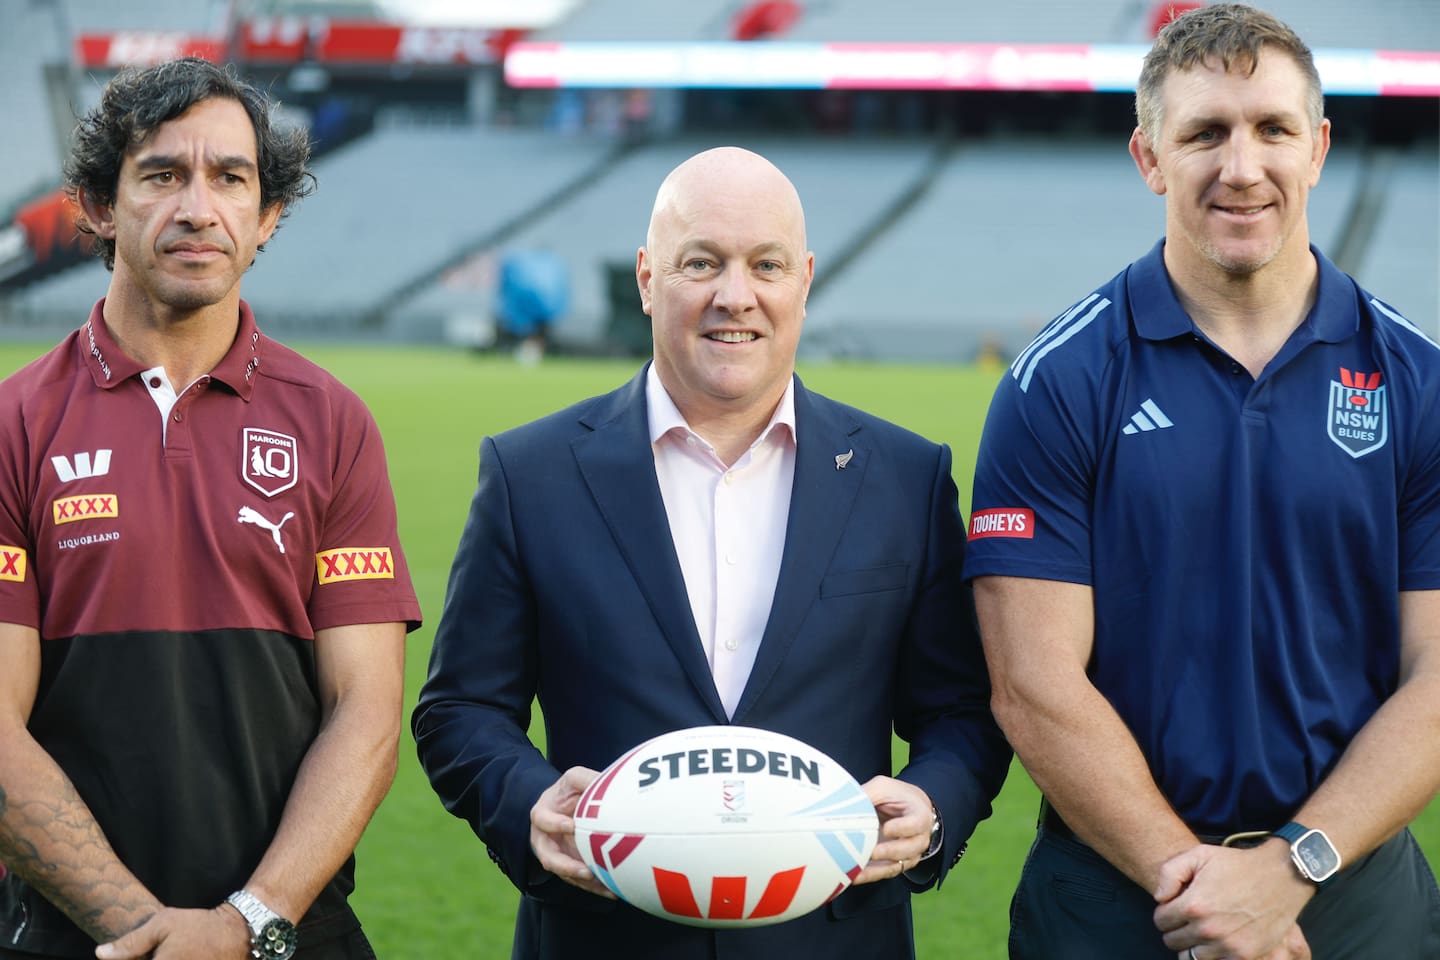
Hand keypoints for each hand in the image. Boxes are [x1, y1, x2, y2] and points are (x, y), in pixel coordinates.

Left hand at [95, 904, 249, 959]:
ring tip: (167, 951)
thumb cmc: (199, 926)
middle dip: (146, 959)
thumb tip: (101, 953)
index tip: (136, 955)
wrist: (237, 933)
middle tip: (158, 950)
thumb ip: (131, 942)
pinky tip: (178, 955)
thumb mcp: (164, 924)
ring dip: (161, 959)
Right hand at [529, 766, 613, 898]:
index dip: (554, 823)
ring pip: (565, 874)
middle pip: (549, 857)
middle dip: (567, 866)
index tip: (571, 825)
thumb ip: (585, 780)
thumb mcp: (574, 779)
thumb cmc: (568, 791)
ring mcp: (556, 855)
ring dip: (584, 882)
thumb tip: (608, 783)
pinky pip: (579, 881)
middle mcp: (545, 839)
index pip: (542, 819)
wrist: (563, 807)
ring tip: (605, 887)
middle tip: (586, 871)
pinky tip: (612, 891)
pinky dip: (594, 887)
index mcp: (542, 814)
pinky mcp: (568, 867)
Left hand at [851, 775, 934, 884]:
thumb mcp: (884, 788)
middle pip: (909, 849)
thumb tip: (842, 802)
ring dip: (876, 870)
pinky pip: (884, 873)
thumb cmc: (896, 796)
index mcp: (919, 816)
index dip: (902, 828)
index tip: (887, 828)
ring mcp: (909, 854)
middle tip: (872, 852)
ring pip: (897, 866)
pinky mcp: (896, 864)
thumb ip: (868, 794)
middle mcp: (918, 839)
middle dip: (890, 852)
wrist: (909, 808)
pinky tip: (854, 876)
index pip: (915, 824)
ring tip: (857, 871)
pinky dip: (870, 875)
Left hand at [1153, 841, 1314, 959]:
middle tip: (1188, 918)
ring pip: (1190, 957)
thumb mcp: (1198, 854)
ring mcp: (1227, 945)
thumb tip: (1160, 898)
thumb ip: (1169, 872)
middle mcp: (1208, 929)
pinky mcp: (1245, 956)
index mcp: (1193, 905)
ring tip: (1202, 929)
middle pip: (1172, 941)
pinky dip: (1212, 954)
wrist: (1281, 876)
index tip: (1174, 907)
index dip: (1165, 912)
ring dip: (1192, 944)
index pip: (1160, 921)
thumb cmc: (1237, 864)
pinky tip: (1217, 940)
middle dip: (1176, 929)